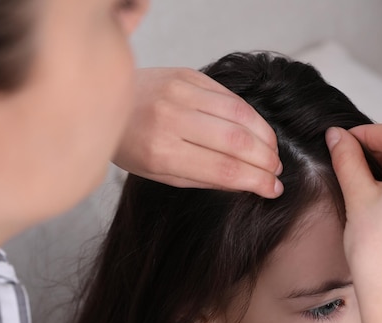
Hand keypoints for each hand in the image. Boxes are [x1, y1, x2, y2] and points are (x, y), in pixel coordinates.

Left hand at [112, 67, 282, 197]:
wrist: (105, 100)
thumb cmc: (131, 144)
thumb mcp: (159, 174)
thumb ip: (202, 178)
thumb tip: (246, 182)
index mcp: (161, 151)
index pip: (223, 169)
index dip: (255, 181)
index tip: (273, 189)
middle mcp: (171, 118)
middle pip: (236, 141)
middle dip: (265, 160)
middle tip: (276, 172)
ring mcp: (179, 92)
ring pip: (239, 114)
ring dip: (264, 136)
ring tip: (272, 152)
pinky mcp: (187, 74)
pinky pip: (230, 95)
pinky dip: (249, 115)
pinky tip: (257, 130)